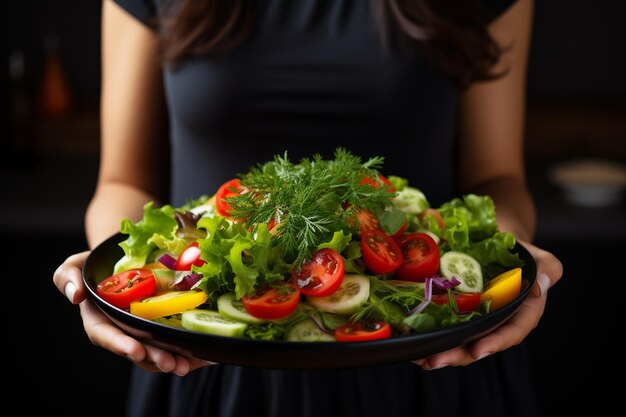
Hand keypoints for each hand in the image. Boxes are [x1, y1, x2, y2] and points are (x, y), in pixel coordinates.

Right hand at [53, 252, 214, 375]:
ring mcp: (142, 330)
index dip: (120, 344)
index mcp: (99, 320)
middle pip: (137, 349)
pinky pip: (174, 342)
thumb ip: (66, 276)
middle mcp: (121, 330)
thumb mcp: (75, 264)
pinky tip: (204, 356)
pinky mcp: (162, 326)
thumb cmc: (95, 264)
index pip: (106, 336)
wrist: (122, 260)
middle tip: (172, 364)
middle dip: (153, 358)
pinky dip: (188, 351)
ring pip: (157, 351)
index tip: (134, 350)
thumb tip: (75, 295)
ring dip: (173, 360)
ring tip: (188, 365)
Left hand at [413, 240, 562, 369]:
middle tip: (434, 360)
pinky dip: (429, 338)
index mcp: (523, 314)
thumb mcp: (540, 257)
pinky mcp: (457, 314)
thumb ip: (548, 268)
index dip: (495, 342)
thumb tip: (540, 286)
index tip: (477, 350)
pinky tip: (412, 345)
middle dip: (457, 355)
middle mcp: (498, 322)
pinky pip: (445, 328)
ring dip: (439, 352)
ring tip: (419, 358)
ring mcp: (476, 320)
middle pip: (479, 344)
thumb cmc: (521, 253)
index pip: (512, 332)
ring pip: (460, 342)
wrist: (498, 244)